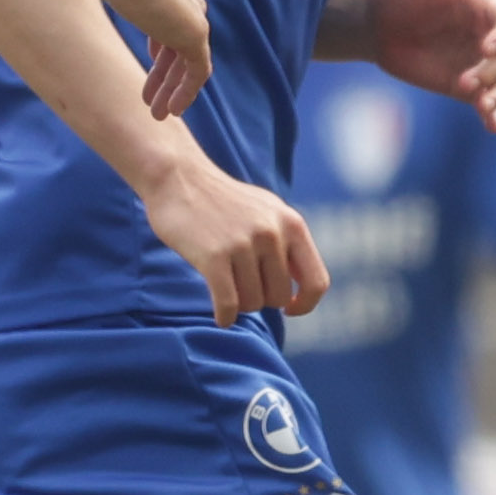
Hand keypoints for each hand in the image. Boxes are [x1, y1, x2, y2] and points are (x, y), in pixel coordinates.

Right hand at [102, 0, 212, 117]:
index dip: (162, 36)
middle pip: (179, 36)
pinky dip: (186, 91)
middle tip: (151, 94)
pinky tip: (172, 110)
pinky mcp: (197, 32)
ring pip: (188, 57)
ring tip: (158, 112)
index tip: (152, 56)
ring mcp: (194, 11)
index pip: (173, 10)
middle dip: (165, 68)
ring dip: (172, 86)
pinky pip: (197, 70)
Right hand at [136, 149, 322, 325]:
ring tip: (226, 285)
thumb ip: (287, 244)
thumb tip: (303, 291)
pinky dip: (225, 317)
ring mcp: (243, 244)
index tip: (290, 310)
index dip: (305, 304)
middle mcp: (272, 233)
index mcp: (292, 224)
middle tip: (242, 286)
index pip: (317, 282)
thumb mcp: (267, 212)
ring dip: (239, 304)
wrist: (178, 177)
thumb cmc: (222, 201)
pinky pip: (228, 305)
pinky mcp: (214, 256)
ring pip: (253, 303)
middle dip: (261, 299)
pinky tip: (221, 317)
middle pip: (279, 298)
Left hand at [361, 0, 495, 126]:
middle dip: (490, 72)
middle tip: (464, 81)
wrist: (376, 22)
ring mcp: (475, 64)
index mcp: (484, 9)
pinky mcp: (462, 87)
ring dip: (495, 95)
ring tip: (480, 103)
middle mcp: (485, 38)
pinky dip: (492, 115)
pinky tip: (492, 126)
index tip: (485, 47)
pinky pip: (484, 103)